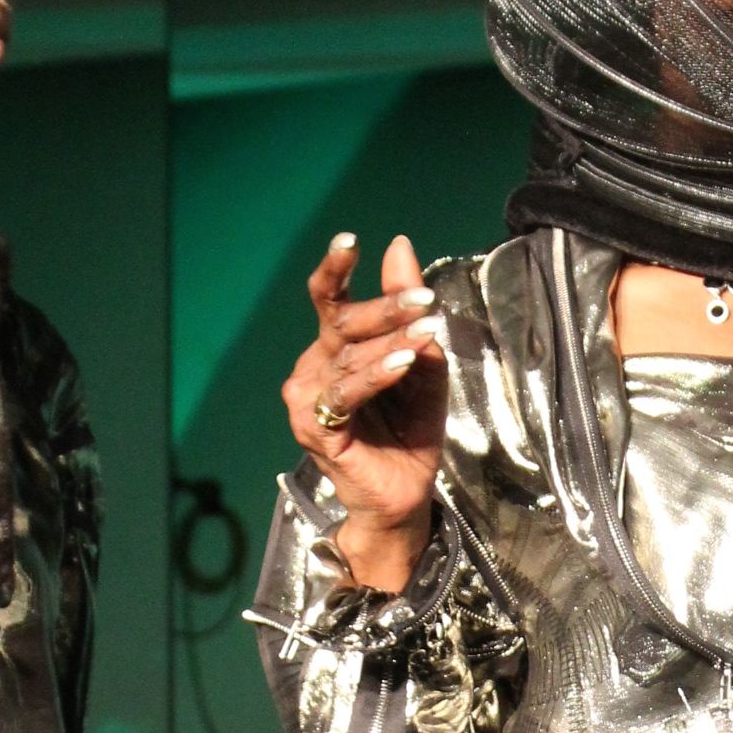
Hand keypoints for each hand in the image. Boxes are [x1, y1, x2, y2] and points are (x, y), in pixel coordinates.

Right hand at [283, 233, 448, 592]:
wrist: (406, 493)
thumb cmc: (410, 430)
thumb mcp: (424, 363)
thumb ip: (410, 309)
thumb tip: (400, 246)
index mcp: (334, 348)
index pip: (328, 298)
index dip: (335, 267)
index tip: (350, 239)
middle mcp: (314, 367)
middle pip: (343, 322)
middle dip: (386, 308)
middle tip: (425, 299)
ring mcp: (308, 398)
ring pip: (348, 357)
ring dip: (390, 341)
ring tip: (425, 331)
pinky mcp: (315, 428)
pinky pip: (346, 393)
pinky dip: (376, 376)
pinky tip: (403, 363)